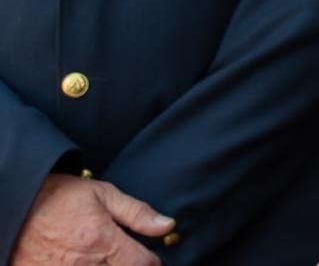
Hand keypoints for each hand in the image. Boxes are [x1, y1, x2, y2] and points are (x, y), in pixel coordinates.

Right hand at [14, 173, 172, 264]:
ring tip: (107, 257)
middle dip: (131, 265)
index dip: (153, 261)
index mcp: (102, 241)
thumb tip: (167, 226)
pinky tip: (90, 262)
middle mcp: (84, 264)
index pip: (143, 264)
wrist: (17, 205)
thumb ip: (137, 213)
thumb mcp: (103, 195)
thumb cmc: (61, 197)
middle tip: (129, 256)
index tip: (152, 256)